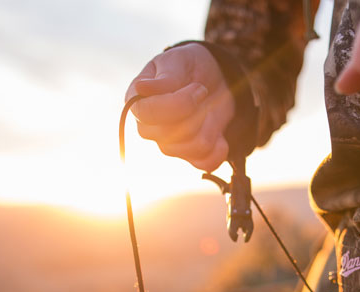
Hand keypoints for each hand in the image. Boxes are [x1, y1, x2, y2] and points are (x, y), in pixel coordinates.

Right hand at [125, 43, 234, 171]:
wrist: (213, 79)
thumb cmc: (190, 66)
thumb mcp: (178, 60)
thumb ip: (164, 77)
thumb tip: (141, 88)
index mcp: (138, 101)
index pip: (147, 114)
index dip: (177, 104)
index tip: (199, 88)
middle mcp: (149, 127)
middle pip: (170, 135)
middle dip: (196, 113)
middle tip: (203, 92)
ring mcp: (168, 145)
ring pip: (192, 148)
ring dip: (209, 126)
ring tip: (209, 109)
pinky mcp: (190, 156)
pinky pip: (205, 164)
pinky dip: (219, 150)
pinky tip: (221, 136)